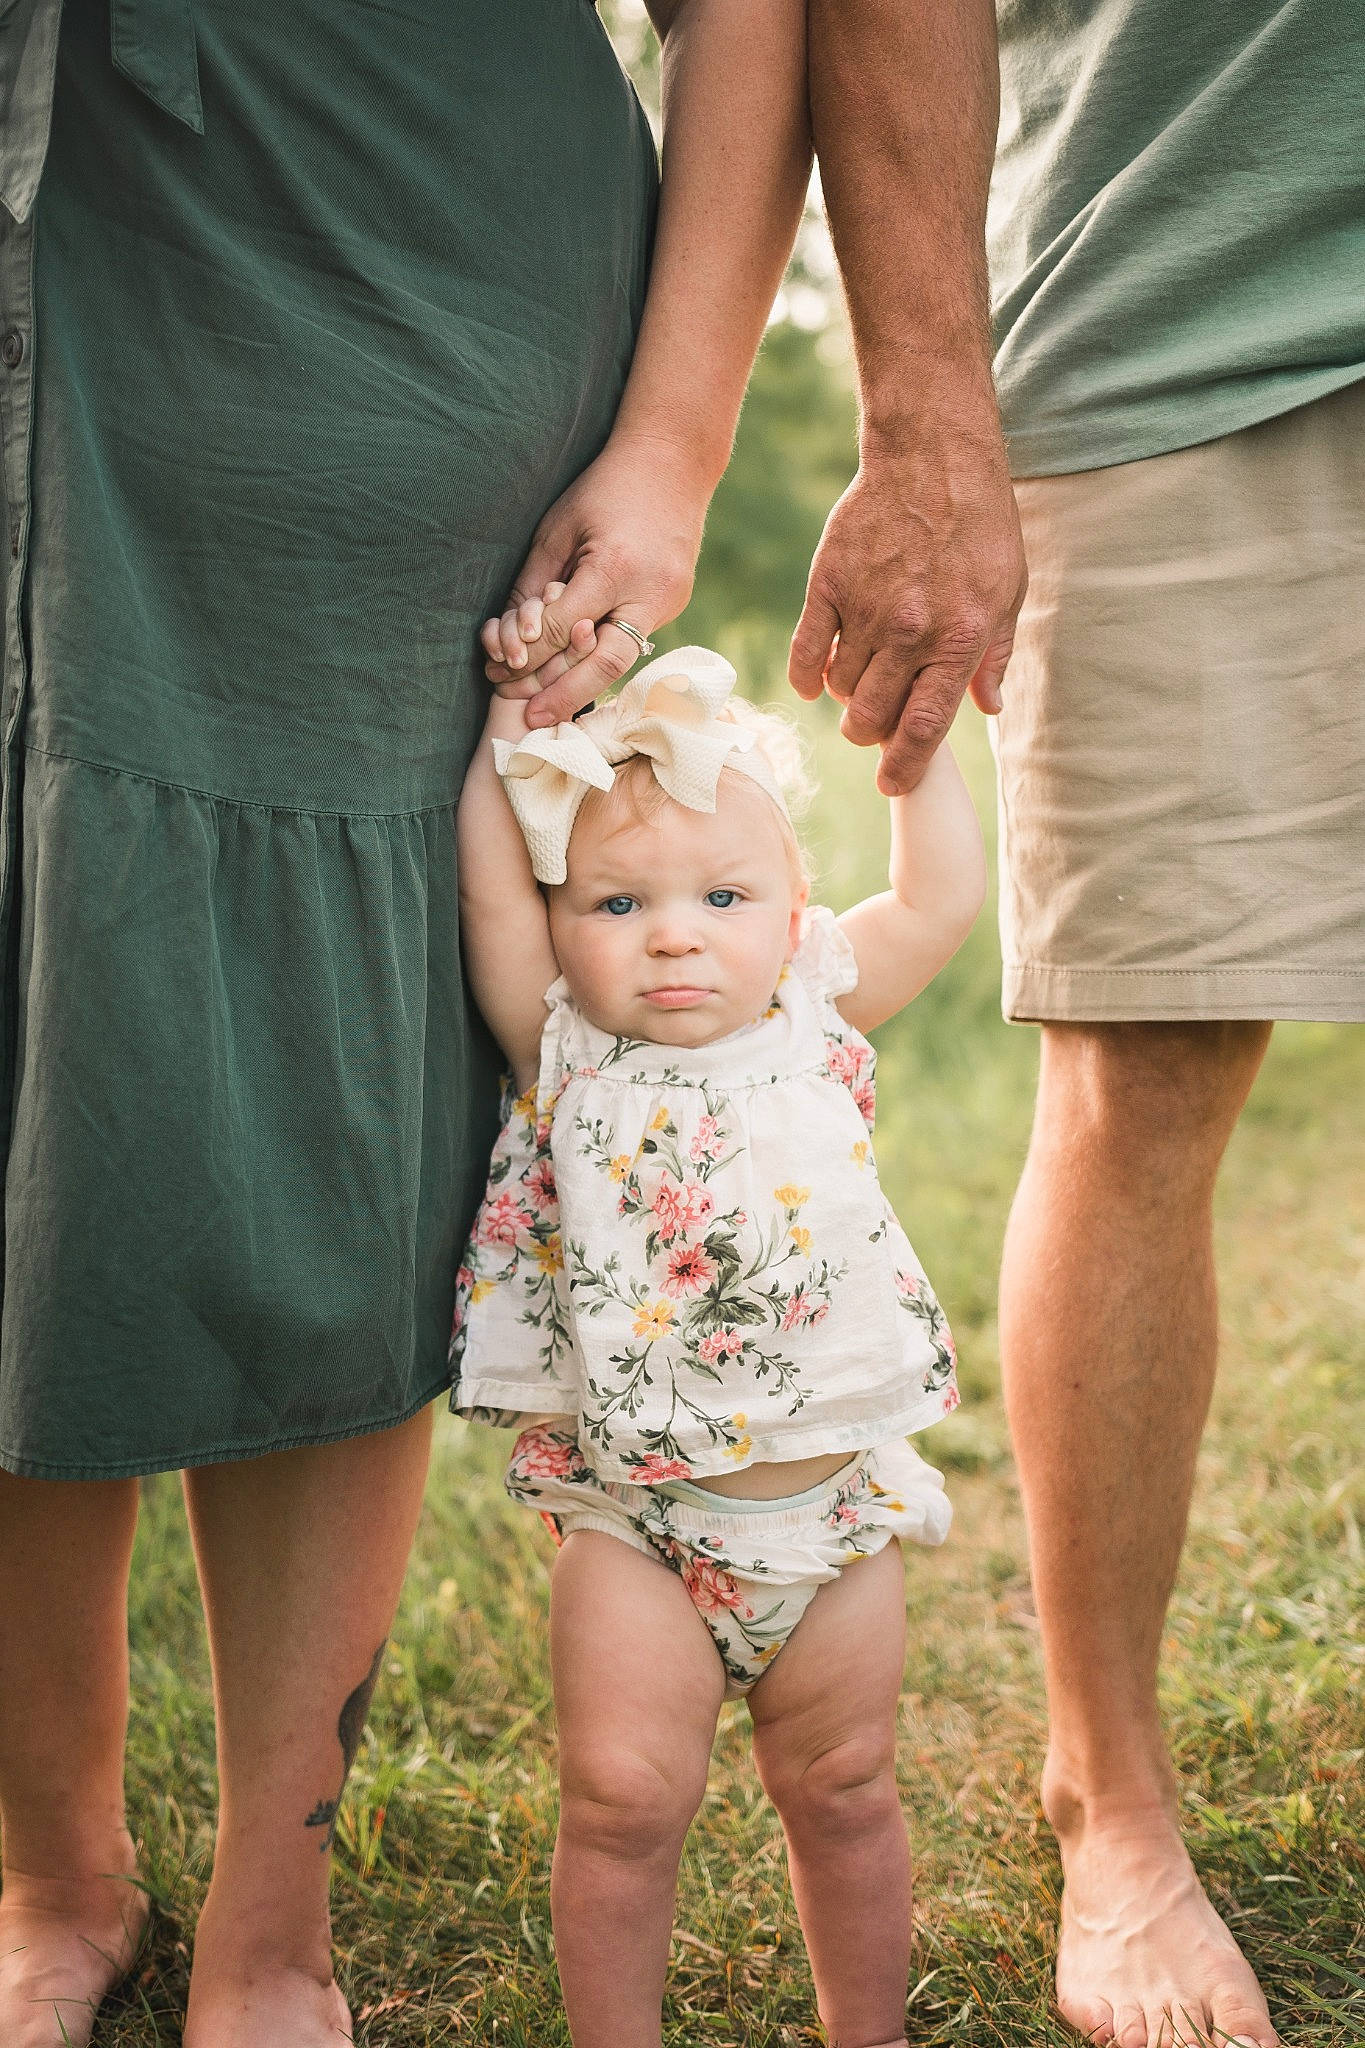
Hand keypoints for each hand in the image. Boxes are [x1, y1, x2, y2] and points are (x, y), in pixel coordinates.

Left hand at [481, 435, 708, 726]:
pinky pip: (634, 640)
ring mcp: (671, 599)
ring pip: (623, 659)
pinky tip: (578, 675)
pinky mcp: (676, 601)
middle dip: (565, 695)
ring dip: (585, 683)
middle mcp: (650, 591)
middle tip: (530, 720)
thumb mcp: (559, 527)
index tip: (501, 678)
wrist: (674, 462)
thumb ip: (536, 581)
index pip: (563, 627)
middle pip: (605, 663)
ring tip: (550, 706)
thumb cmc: (605, 487)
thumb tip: (512, 635)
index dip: (530, 656)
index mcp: (615, 566)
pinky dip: (603, 657)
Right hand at [789, 409, 1026, 794]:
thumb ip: (995, 654)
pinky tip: (816, 679)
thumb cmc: (980, 525)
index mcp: (959, 641)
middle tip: (873, 724)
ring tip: (860, 679)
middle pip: (873, 718)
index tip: (892, 785)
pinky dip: (807, 675)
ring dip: (846, 697)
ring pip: (840, 688)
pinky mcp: (828, 586)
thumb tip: (989, 709)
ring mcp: (865, 610)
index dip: (903, 768)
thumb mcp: (1008, 590)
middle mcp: (910, 633)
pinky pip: (806, 652)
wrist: (932, 457)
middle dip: (870, 734)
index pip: (924, 729)